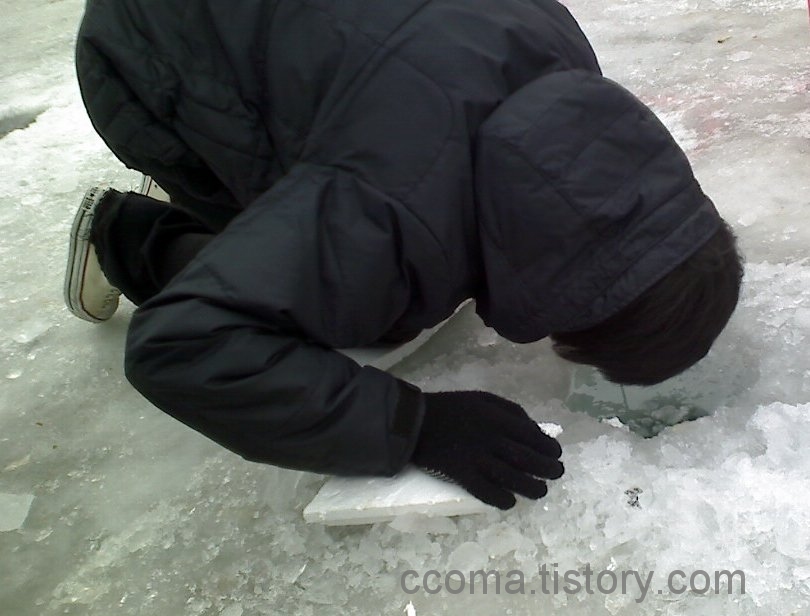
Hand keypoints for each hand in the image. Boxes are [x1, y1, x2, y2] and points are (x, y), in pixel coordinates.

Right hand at [411, 391, 563, 509]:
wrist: (415, 422)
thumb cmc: (452, 408)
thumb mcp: (483, 399)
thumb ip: (511, 412)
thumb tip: (536, 430)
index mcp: (497, 418)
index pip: (533, 437)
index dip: (549, 448)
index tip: (555, 454)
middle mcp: (491, 439)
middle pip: (527, 460)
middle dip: (548, 470)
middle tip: (555, 474)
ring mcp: (477, 459)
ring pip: (512, 479)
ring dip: (532, 488)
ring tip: (540, 491)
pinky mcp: (461, 475)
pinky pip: (487, 492)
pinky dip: (502, 499)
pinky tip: (510, 501)